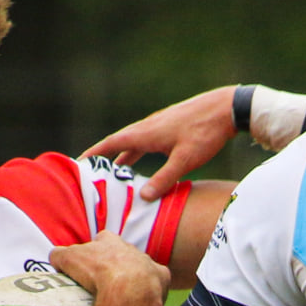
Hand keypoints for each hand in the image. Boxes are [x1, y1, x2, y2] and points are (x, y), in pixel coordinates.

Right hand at [51, 232, 169, 305]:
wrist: (128, 290)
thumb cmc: (96, 271)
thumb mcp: (68, 259)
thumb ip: (60, 254)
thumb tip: (54, 256)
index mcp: (110, 240)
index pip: (102, 239)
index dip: (96, 250)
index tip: (91, 262)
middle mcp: (132, 248)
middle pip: (124, 254)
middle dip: (118, 264)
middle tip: (108, 281)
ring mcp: (149, 263)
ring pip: (143, 267)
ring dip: (136, 278)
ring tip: (125, 295)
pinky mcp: (162, 279)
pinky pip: (159, 283)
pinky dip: (153, 290)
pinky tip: (145, 301)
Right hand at [85, 86, 237, 200]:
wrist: (226, 108)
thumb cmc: (205, 133)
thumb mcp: (184, 161)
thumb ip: (163, 179)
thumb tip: (142, 197)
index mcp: (147, 133)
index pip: (113, 143)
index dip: (95, 153)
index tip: (79, 161)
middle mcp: (149, 126)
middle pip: (121, 142)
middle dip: (105, 155)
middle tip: (93, 168)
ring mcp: (160, 124)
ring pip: (135, 141)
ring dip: (124, 154)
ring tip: (116, 169)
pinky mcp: (171, 125)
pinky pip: (147, 140)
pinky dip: (139, 150)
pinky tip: (143, 157)